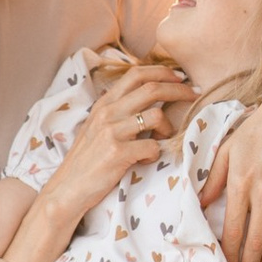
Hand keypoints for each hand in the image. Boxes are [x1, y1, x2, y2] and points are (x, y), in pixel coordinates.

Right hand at [49, 64, 194, 212]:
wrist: (67, 189)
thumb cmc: (88, 159)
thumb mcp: (99, 127)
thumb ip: (120, 111)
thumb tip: (151, 99)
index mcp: (104, 103)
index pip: (136, 74)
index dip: (162, 72)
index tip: (180, 77)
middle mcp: (107, 112)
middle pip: (152, 88)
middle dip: (179, 89)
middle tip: (194, 96)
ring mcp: (111, 131)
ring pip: (156, 116)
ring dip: (166, 129)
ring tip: (159, 142)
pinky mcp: (117, 152)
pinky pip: (153, 147)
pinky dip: (154, 155)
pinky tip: (143, 161)